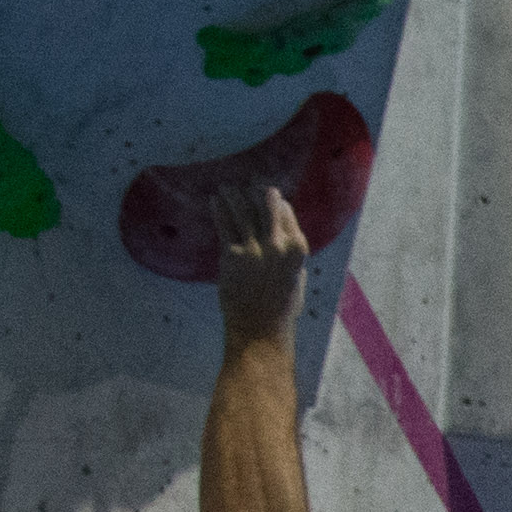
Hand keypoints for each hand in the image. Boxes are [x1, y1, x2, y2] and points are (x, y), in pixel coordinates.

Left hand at [215, 182, 311, 339]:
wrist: (260, 329)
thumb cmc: (282, 308)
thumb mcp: (297, 277)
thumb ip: (290, 254)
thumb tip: (282, 235)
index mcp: (297, 249)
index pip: (286, 214)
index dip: (276, 201)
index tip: (268, 193)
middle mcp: (277, 244)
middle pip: (265, 207)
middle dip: (255, 192)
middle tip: (248, 182)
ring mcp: (254, 248)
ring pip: (242, 212)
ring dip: (233, 196)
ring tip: (226, 187)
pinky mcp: (232, 254)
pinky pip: (225, 225)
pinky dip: (219, 210)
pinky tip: (214, 200)